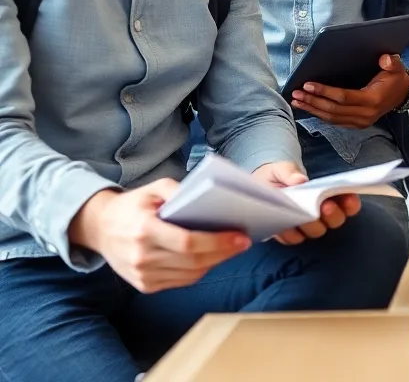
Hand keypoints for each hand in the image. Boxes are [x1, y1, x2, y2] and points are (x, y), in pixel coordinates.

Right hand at [68, 181, 250, 292]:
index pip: (188, 242)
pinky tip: (211, 258)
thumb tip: (208, 199)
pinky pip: (181, 281)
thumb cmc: (132, 205)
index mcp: (143, 230)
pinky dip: (199, 270)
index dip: (218, 242)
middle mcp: (142, 257)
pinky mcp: (144, 286)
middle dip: (223, 252)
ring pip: (190, 274)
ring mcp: (142, 275)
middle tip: (243, 242)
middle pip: (193, 261)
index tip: (241, 237)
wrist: (99, 228)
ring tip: (231, 249)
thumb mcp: (153, 188)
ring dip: (215, 262)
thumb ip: (179, 190)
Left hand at [252, 161, 360, 245]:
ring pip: (317, 231)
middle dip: (332, 215)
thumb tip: (300, 181)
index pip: (349, 204)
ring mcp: (306, 225)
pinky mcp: (289, 234)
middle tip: (325, 206)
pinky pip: (294, 239)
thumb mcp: (283, 168)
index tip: (348, 198)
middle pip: (336, 221)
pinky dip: (290, 233)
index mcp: (329, 195)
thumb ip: (291, 172)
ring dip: (312, 225)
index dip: (351, 203)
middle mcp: (321, 213)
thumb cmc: (279, 175)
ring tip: (303, 216)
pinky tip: (284, 225)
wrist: (259, 185)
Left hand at [291, 54, 408, 128]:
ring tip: (297, 101)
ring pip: (331, 118)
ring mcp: (361, 122)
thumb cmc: (395, 79)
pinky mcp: (356, 124)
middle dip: (313, 101)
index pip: (343, 97)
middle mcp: (366, 115)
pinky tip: (308, 108)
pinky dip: (320, 115)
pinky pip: (335, 121)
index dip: (324, 91)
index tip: (308, 84)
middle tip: (296, 93)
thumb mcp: (396, 67)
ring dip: (312, 109)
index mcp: (373, 100)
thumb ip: (391, 62)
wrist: (401, 93)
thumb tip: (384, 59)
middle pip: (333, 110)